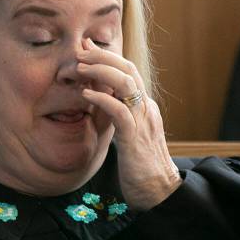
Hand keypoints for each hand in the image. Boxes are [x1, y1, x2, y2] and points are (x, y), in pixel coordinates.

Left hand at [77, 38, 180, 210]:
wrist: (159, 193)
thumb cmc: (139, 167)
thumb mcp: (128, 135)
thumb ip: (118, 117)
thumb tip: (101, 102)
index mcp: (144, 107)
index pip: (129, 72)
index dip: (108, 57)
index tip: (87, 47)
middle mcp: (146, 109)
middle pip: (128, 70)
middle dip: (103, 56)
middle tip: (80, 51)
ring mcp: (143, 122)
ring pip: (126, 84)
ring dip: (101, 71)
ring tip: (80, 68)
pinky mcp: (135, 138)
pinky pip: (120, 111)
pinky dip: (102, 99)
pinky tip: (86, 94)